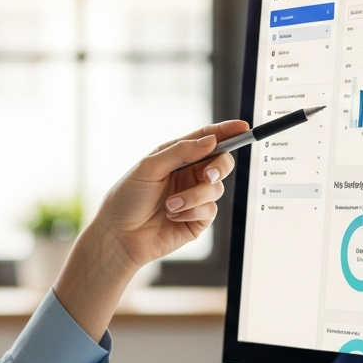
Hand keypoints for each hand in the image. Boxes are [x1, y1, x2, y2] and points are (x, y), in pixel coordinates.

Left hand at [53, 120, 248, 340]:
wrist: (119, 236)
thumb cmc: (127, 198)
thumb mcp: (149, 167)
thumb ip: (180, 152)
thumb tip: (211, 140)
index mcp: (175, 157)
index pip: (206, 139)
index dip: (226, 131)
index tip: (243, 127)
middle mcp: (188, 175)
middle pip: (220, 162)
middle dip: (218, 167)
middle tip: (207, 175)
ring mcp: (194, 197)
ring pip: (216, 188)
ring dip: (193, 196)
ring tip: (170, 205)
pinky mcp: (198, 219)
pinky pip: (209, 210)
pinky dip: (192, 211)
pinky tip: (172, 216)